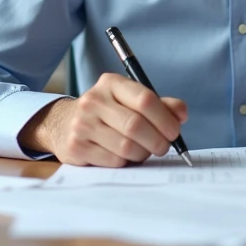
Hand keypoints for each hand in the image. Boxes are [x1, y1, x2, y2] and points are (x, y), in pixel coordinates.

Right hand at [17, 73, 186, 166]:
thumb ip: (160, 104)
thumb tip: (181, 113)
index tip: (175, 131)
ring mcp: (82, 124)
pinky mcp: (76, 147)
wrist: (64, 124)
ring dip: (143, 153)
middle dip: (158, 141)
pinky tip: (124, 156)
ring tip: (143, 150)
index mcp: (111, 83)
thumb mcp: (130, 100)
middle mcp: (93, 100)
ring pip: (126, 146)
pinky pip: (113, 161)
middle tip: (164, 147)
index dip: (165, 118)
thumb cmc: (107, 112)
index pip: (145, 99)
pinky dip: (126, 162)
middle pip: (136, 126)